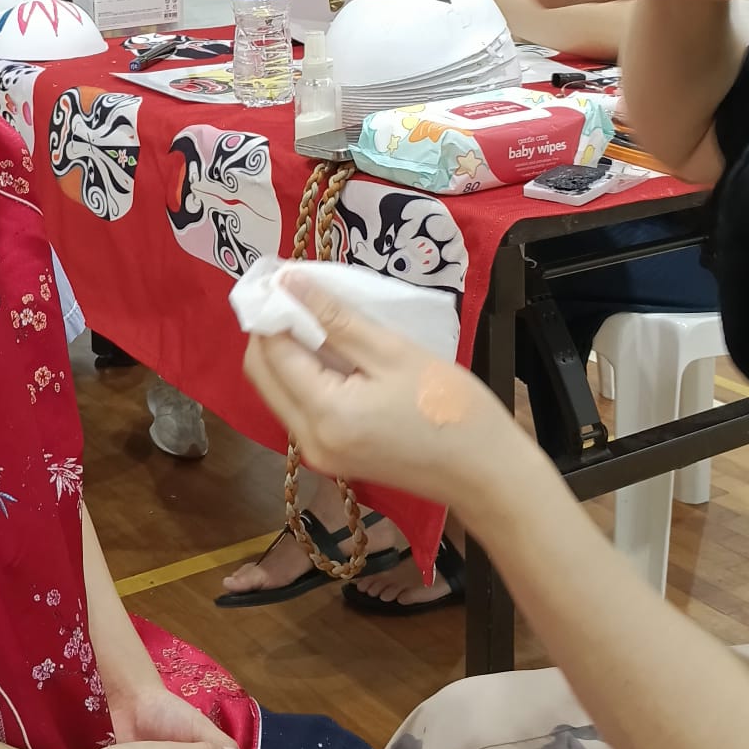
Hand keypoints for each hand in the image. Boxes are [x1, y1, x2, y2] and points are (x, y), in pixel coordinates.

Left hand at [244, 277, 505, 500]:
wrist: (487, 473)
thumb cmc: (450, 408)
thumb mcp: (393, 352)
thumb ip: (335, 319)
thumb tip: (288, 283)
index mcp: (322, 413)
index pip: (271, 352)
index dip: (271, 310)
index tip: (285, 275)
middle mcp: (308, 439)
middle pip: (262, 375)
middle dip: (271, 330)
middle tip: (297, 291)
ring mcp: (318, 453)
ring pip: (277, 391)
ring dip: (286, 351)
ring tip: (316, 314)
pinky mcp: (333, 456)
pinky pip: (300, 407)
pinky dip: (304, 375)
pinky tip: (330, 349)